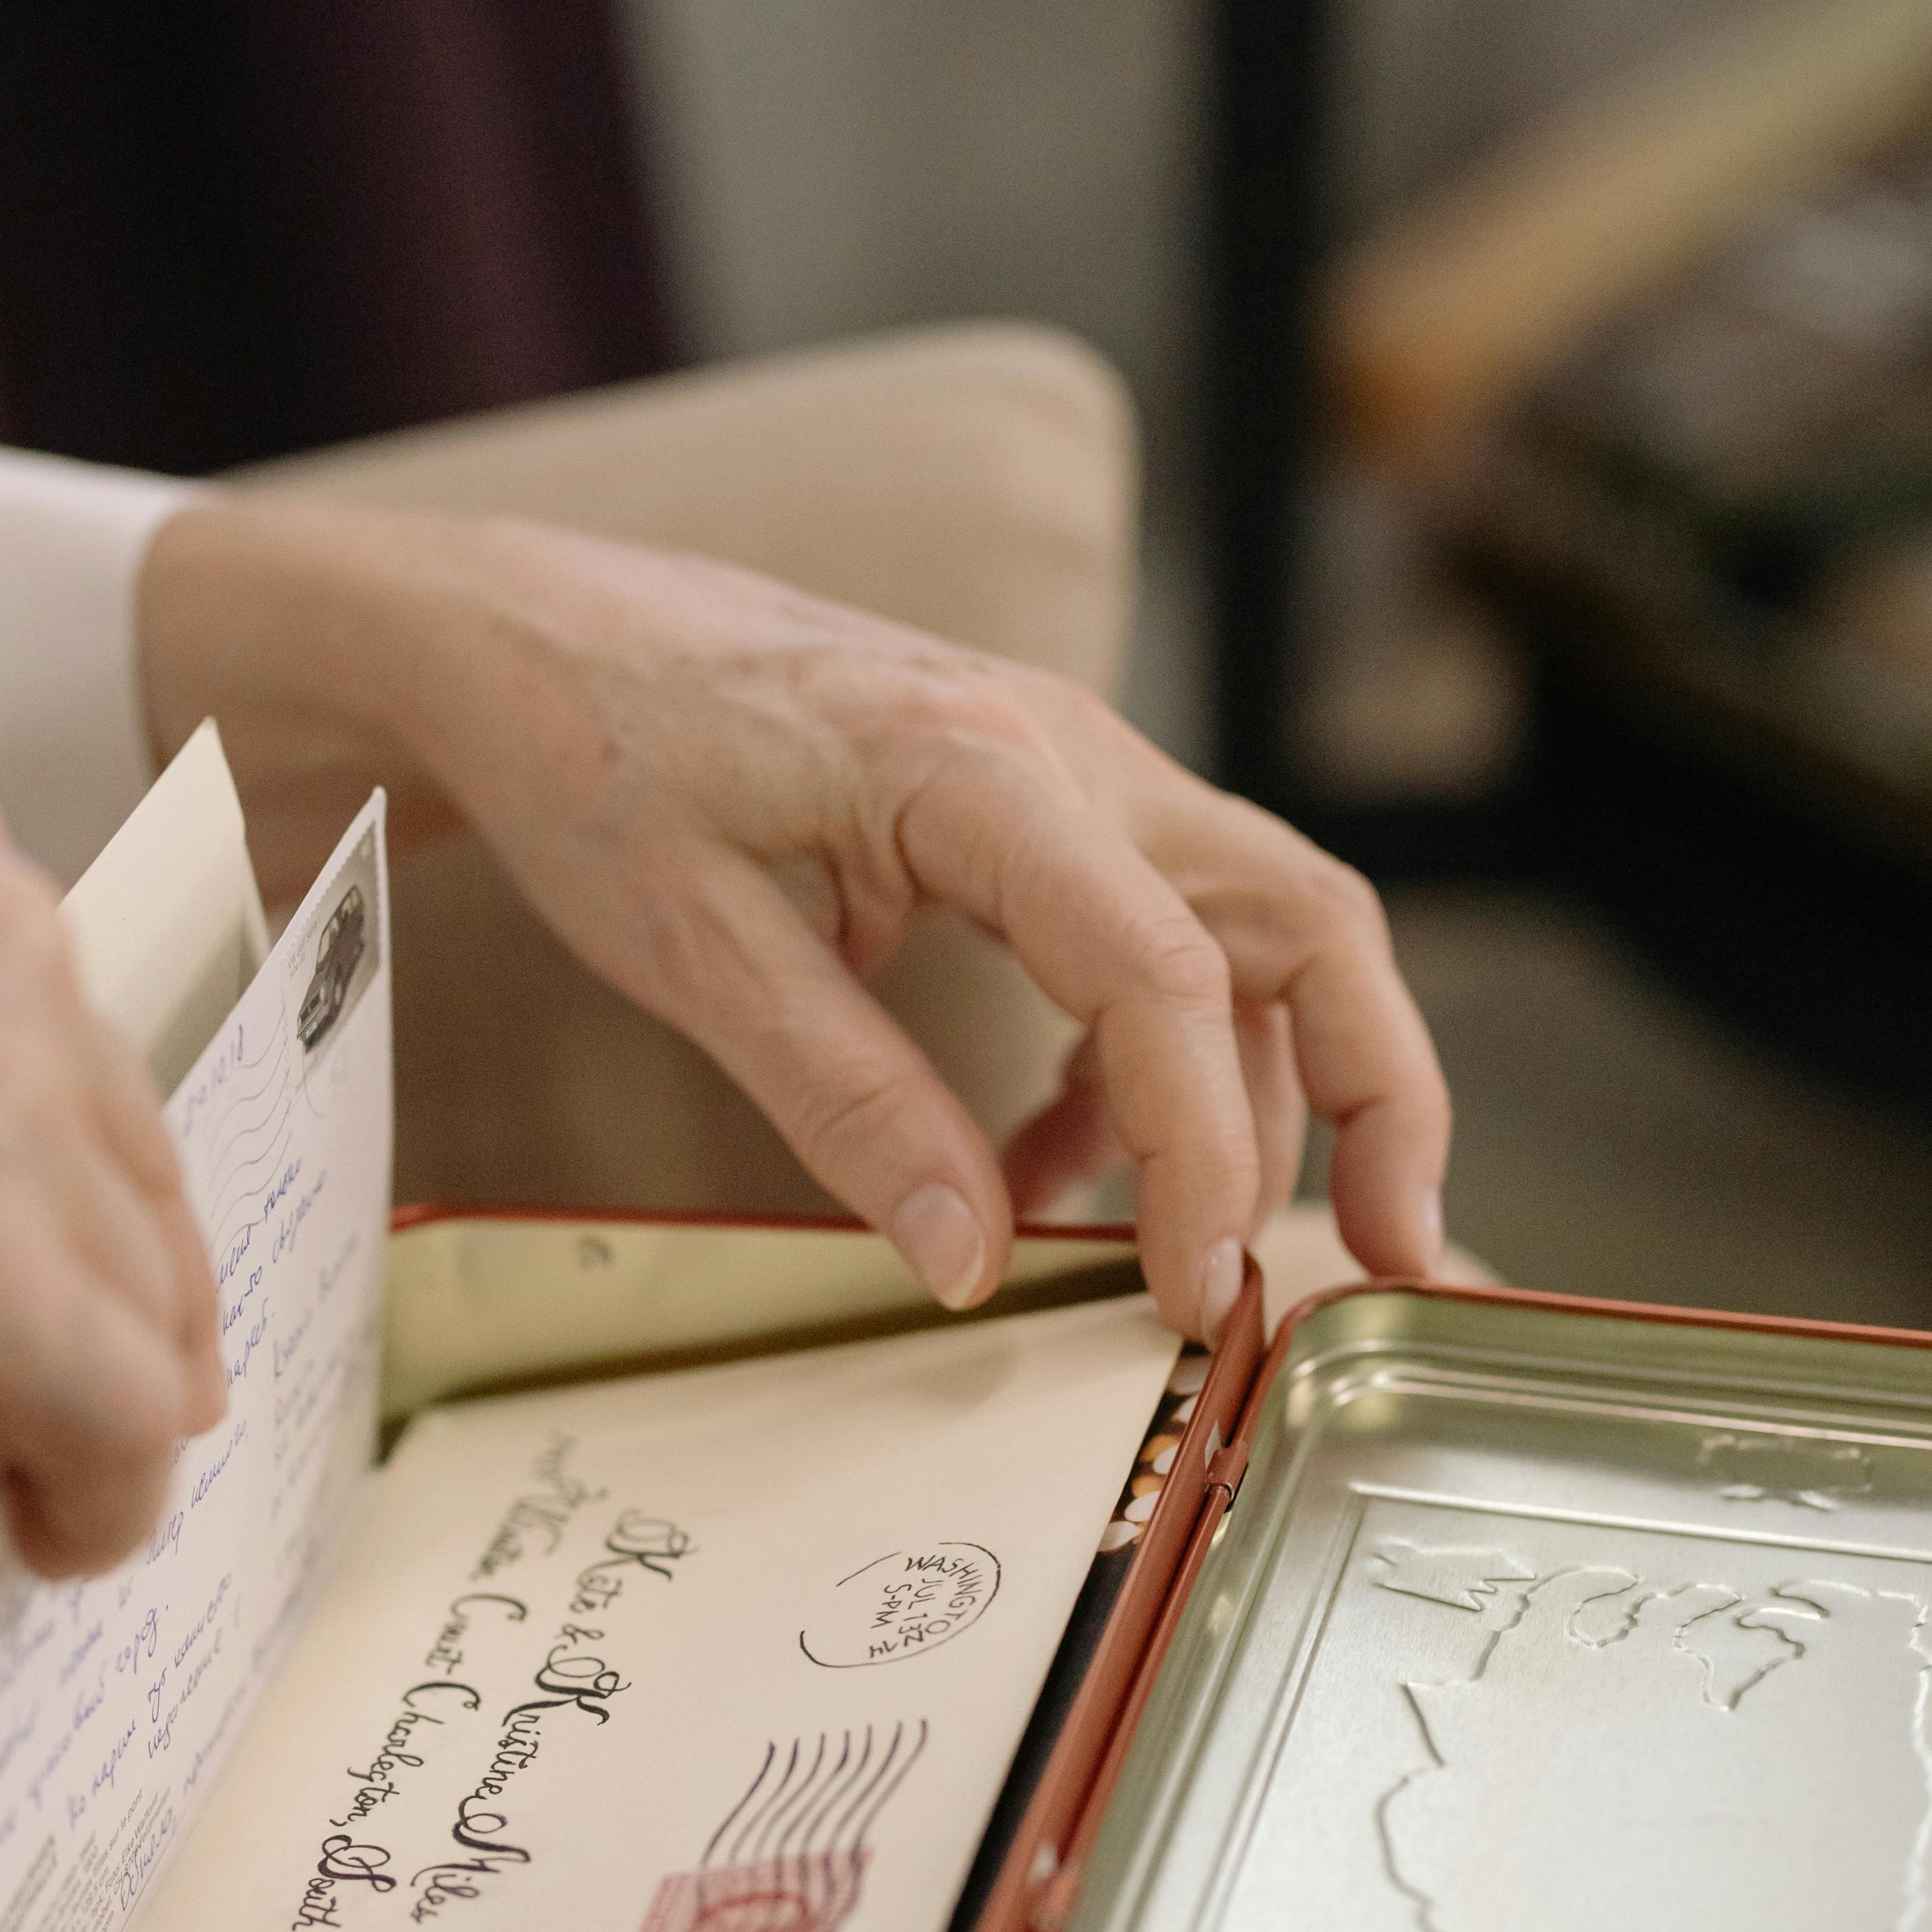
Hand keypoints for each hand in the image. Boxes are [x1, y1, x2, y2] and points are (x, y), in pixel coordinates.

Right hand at [0, 755, 224, 1578]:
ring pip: (132, 1286)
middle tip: (86, 1395)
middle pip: (122, 1149)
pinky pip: (119, 1407)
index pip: (46, 1016)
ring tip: (35, 1488)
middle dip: (113, 1282)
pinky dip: (103, 1491)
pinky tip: (42, 1539)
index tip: (45, 1242)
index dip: (56, 1153)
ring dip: (96, 1396)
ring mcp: (3, 1094)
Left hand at [138, 506, 1447, 1340]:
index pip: (1168, 981)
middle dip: (1376, 1095)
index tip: (1200, 1299)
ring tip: (1159, 1256)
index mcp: (988, 773)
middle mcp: (1070, 752)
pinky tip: (1032, 1172)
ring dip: (1241, 1097)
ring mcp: (1067, 769)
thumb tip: (967, 1265)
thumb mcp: (693, 949)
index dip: (1208, 1159)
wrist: (535, 632)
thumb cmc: (597, 757)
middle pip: (1303, 922)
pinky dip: (1129, 1068)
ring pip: (1251, 931)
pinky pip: (1152, 935)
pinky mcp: (1034, 806)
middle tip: (1397, 1259)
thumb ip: (843, 1102)